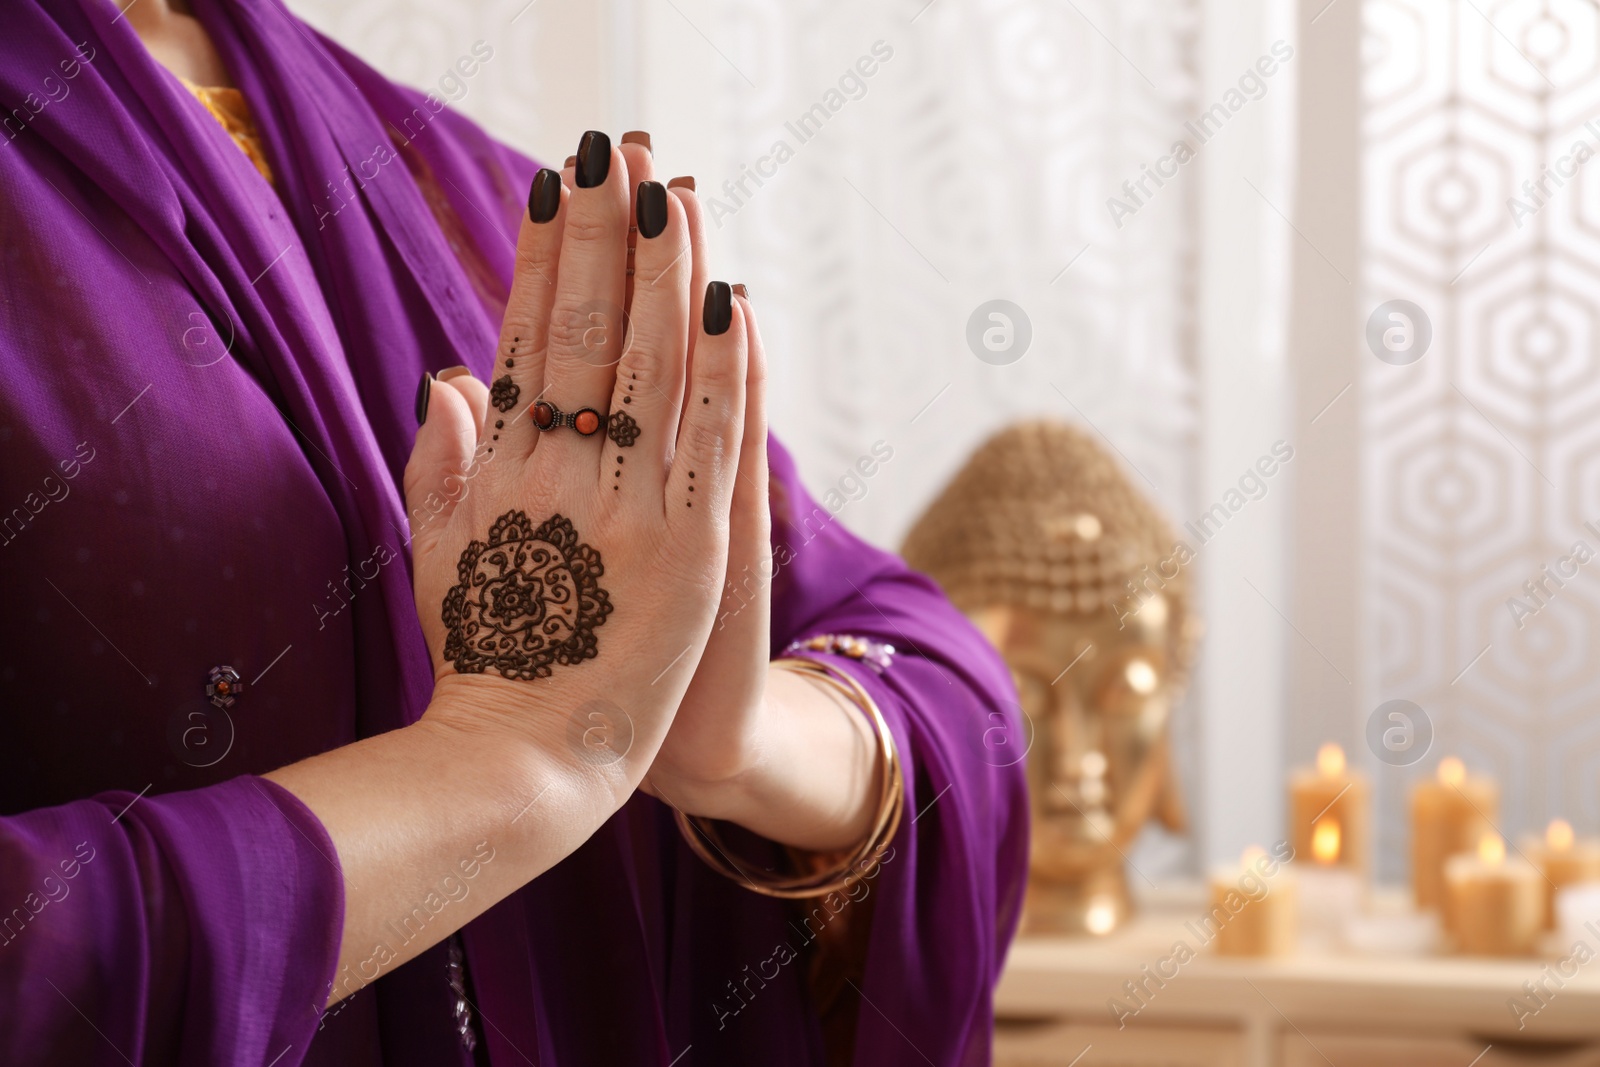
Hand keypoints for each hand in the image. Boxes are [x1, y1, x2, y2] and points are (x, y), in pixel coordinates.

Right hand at [403, 132, 750, 803]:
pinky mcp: (693, 551)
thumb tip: (451, 371)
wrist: (525, 763)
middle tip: (617, 146)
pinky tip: (731, 296)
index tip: (555, 181)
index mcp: (500, 470)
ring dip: (666, 271)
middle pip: (585, 329)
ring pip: (651, 366)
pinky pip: (712, 436)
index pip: (523, 335)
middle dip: (604, 232)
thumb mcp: (438, 555)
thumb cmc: (483, 659)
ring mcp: (629, 510)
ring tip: (675, 190)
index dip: (539, 252)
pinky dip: (723, 365)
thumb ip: (441, 463)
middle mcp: (560, 475)